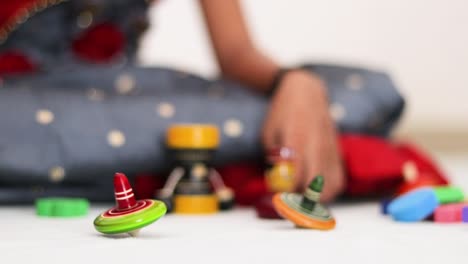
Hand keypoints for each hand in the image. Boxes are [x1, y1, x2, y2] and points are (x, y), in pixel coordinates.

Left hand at [262, 70, 344, 201]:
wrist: (306, 91)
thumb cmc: (282, 114)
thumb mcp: (269, 133)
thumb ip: (274, 160)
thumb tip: (277, 188)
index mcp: (297, 138)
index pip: (296, 176)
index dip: (286, 193)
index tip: (276, 197)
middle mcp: (318, 145)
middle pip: (317, 186)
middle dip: (301, 202)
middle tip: (289, 202)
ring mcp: (331, 149)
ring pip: (331, 187)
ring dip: (316, 200)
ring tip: (301, 197)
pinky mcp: (339, 152)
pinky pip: (338, 180)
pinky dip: (328, 192)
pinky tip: (314, 190)